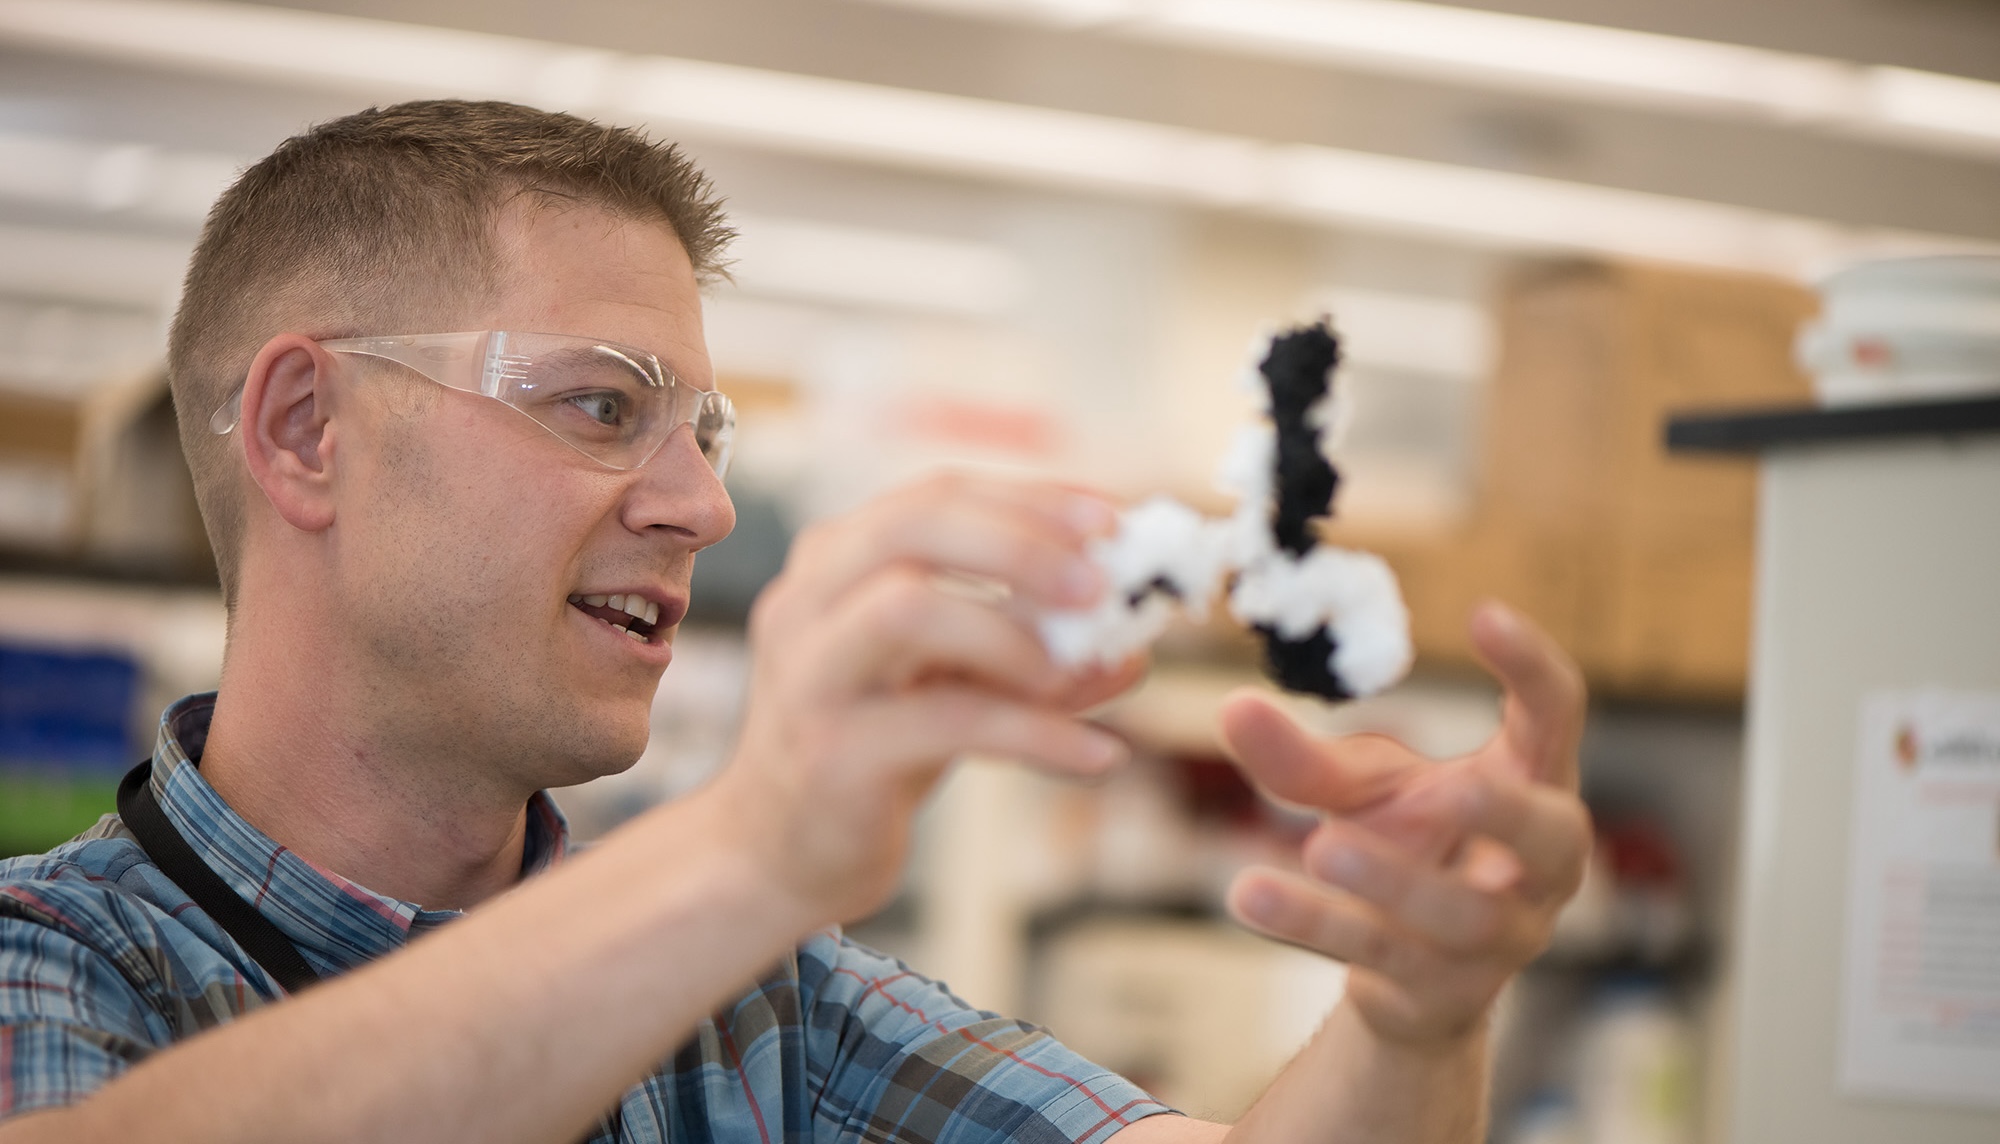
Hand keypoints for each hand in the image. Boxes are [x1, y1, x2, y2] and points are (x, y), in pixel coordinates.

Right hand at [709, 472, 1143, 928]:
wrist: (778, 854)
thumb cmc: (870, 754)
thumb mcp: (952, 686)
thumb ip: (1030, 655)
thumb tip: (1132, 646)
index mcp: (835, 563)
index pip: (936, 495)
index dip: (1030, 499)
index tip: (1111, 519)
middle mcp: (808, 602)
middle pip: (911, 528)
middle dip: (1018, 542)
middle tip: (1099, 582)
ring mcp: (811, 675)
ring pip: (906, 609)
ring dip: (1010, 632)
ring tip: (1075, 671)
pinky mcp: (831, 752)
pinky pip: (944, 723)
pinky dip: (1036, 735)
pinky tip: (1097, 754)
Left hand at [1218, 602, 1589, 1048]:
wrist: (1410, 979)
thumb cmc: (1409, 847)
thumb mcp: (1362, 792)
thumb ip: (1301, 758)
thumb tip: (1231, 709)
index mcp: (1535, 783)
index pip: (1557, 716)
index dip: (1532, 667)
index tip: (1484, 612)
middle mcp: (1542, 865)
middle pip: (1552, 835)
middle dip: (1507, 814)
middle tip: (1455, 789)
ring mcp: (1504, 936)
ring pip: (1462, 913)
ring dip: (1391, 880)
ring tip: (1318, 846)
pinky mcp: (1447, 992)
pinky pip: (1386, 956)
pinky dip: (1316, 924)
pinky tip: (1250, 894)